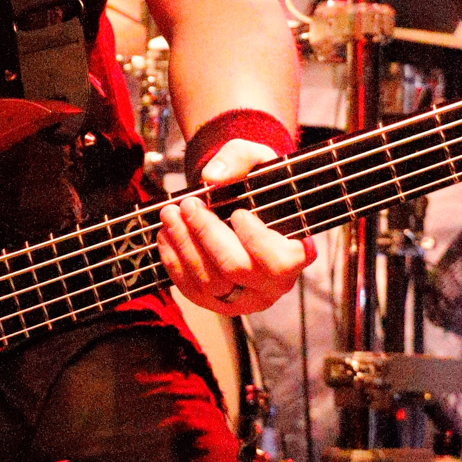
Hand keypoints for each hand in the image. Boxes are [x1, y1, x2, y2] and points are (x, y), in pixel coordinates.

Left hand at [157, 138, 313, 316]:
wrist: (240, 206)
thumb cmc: (256, 186)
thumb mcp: (256, 159)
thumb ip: (239, 158)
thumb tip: (213, 177)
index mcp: (294, 255)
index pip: (280, 261)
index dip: (256, 239)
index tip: (238, 212)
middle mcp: (272, 285)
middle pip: (236, 268)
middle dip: (207, 234)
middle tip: (189, 205)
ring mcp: (242, 299)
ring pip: (210, 282)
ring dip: (184, 245)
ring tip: (170, 214)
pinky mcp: (215, 303)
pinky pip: (191, 290)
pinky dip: (174, 261)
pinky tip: (166, 235)